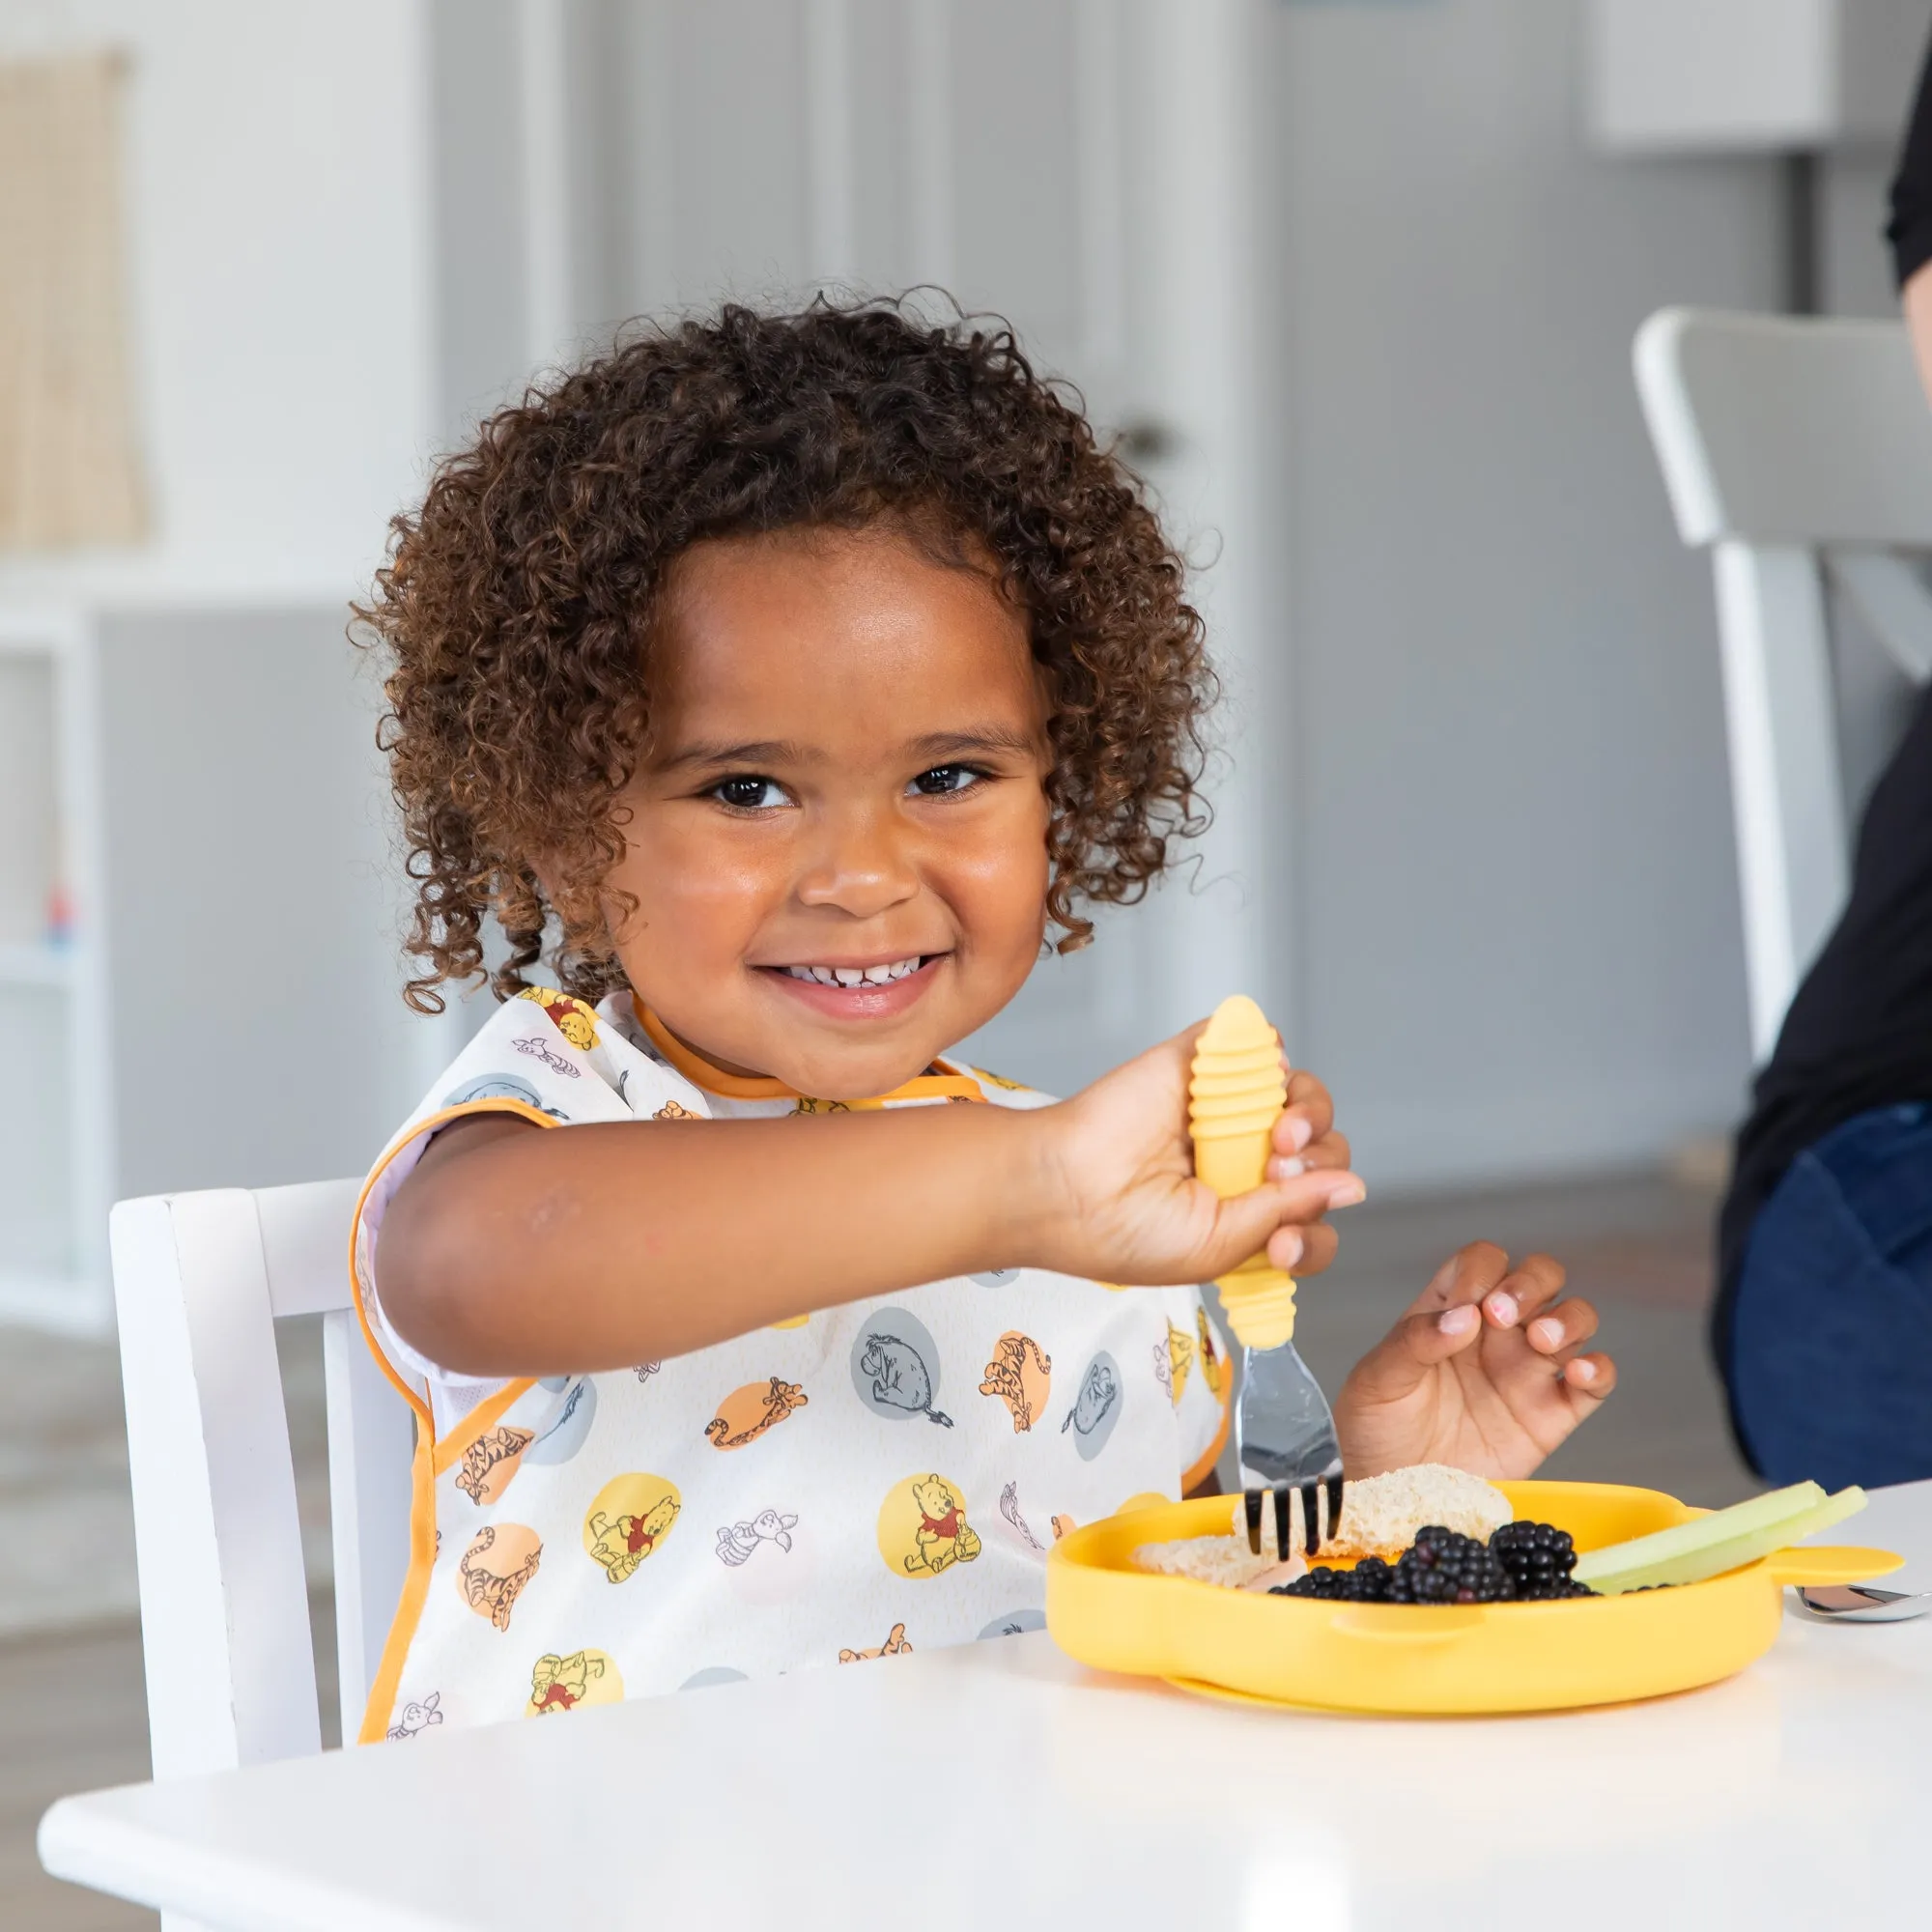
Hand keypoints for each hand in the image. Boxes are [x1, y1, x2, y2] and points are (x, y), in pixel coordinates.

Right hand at [1027, 1022, 1361, 1286]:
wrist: (1067, 1193)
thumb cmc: (1127, 1235)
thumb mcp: (1222, 1245)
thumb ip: (1289, 1210)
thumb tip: (1353, 1186)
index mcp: (1246, 1210)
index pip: (1312, 1211)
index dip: (1314, 1227)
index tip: (1280, 1248)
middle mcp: (1242, 1157)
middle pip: (1319, 1149)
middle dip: (1316, 1165)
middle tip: (1278, 1173)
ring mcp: (1223, 1108)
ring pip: (1300, 1095)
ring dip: (1308, 1115)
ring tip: (1279, 1136)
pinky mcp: (1199, 1064)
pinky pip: (1256, 1043)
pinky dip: (1271, 1054)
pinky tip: (1265, 1088)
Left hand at [1333, 1244, 1613, 1480]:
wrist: (1394, 1495)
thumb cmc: (1377, 1429)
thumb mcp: (1377, 1380)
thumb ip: (1414, 1340)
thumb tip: (1463, 1315)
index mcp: (1450, 1310)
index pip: (1482, 1262)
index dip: (1481, 1273)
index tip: (1464, 1305)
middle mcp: (1495, 1333)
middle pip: (1539, 1277)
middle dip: (1531, 1283)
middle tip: (1503, 1314)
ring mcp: (1528, 1371)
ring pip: (1575, 1319)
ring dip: (1568, 1318)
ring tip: (1541, 1340)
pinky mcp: (1552, 1414)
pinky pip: (1595, 1381)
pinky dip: (1600, 1370)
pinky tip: (1579, 1373)